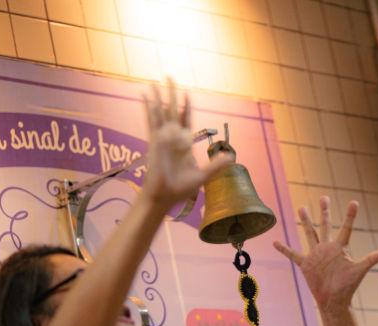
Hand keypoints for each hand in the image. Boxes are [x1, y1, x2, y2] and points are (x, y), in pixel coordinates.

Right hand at [142, 78, 231, 210]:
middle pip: (173, 109)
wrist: (164, 196)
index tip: (186, 94)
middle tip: (169, 76)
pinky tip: (145, 94)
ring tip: (154, 80)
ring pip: (161, 110)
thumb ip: (216, 165)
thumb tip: (232, 157)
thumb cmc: (180, 188)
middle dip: (171, 93)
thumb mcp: (203, 176)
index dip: (186, 106)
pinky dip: (148, 107)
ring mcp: (163, 137)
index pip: (186, 118)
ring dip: (158, 95)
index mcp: (184, 143)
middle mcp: (173, 137)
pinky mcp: (154, 140)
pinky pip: (151, 120)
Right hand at [274, 196, 377, 308]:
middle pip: (325, 225)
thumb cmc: (347, 287)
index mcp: (340, 248)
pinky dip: (284, 249)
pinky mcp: (305, 264)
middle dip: (324, 211)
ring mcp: (315, 255)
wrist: (333, 301)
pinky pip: (292, 254)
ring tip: (301, 208)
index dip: (350, 215)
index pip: (346, 228)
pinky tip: (275, 242)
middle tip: (324, 197)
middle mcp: (327, 248)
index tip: (354, 202)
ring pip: (310, 234)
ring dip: (305, 221)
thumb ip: (371, 259)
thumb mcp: (359, 270)